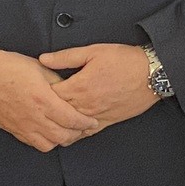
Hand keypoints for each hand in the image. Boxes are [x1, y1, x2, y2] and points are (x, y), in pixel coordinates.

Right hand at [0, 44, 99, 151]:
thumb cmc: (8, 67)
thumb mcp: (40, 68)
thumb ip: (59, 82)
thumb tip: (73, 92)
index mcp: (43, 100)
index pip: (72, 119)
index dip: (86, 122)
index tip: (93, 120)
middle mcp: (34, 117)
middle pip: (63, 137)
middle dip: (77, 134)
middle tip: (84, 127)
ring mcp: (22, 126)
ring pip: (49, 144)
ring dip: (61, 140)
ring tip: (67, 131)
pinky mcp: (13, 130)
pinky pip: (33, 143)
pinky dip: (45, 141)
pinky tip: (49, 133)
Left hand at [40, 44, 159, 129]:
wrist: (151, 75)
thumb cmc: (124, 60)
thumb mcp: (93, 51)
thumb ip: (66, 57)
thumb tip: (43, 59)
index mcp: (79, 87)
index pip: (50, 95)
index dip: (39, 92)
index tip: (33, 89)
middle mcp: (86, 105)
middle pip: (57, 113)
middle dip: (46, 110)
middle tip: (35, 107)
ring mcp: (96, 116)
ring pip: (69, 127)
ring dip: (58, 125)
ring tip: (47, 121)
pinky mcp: (106, 122)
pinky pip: (86, 133)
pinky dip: (74, 133)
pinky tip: (67, 131)